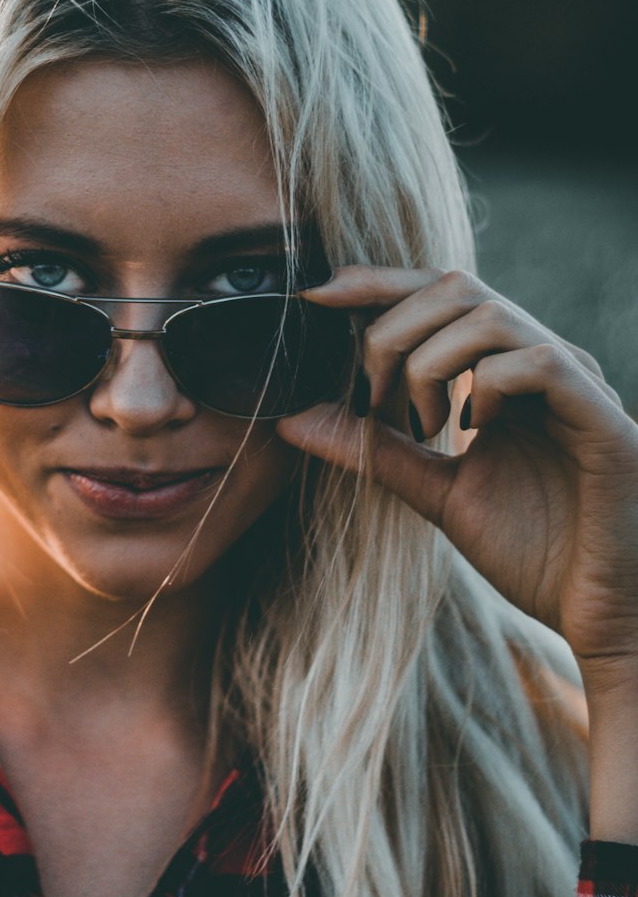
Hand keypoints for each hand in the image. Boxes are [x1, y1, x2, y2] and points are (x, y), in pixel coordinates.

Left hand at [276, 266, 637, 700]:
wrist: (604, 614)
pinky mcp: (601, 420)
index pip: (437, 294)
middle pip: (456, 286)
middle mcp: (541, 361)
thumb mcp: (438, 492)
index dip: (377, 281)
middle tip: (373, 395)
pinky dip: (488, 384)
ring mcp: (575, 384)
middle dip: (392, 326)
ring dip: (431, 359)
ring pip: (491, 314)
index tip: (317, 294)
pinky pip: (540, 363)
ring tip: (422, 421)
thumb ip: (373, 450)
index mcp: (503, 370)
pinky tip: (472, 426)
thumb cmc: (538, 552)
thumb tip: (291, 419)